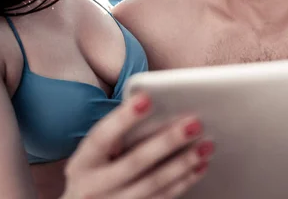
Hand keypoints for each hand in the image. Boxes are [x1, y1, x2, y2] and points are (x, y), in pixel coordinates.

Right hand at [61, 92, 213, 198]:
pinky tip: (199, 166)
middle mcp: (93, 188)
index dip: (123, 118)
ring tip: (206, 145)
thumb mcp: (93, 156)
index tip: (147, 99)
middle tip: (194, 123)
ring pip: (153, 185)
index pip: (101, 137)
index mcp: (82, 163)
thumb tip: (154, 107)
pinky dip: (183, 182)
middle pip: (134, 163)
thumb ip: (116, 136)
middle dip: (167, 142)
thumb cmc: (94, 172)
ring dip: (183, 164)